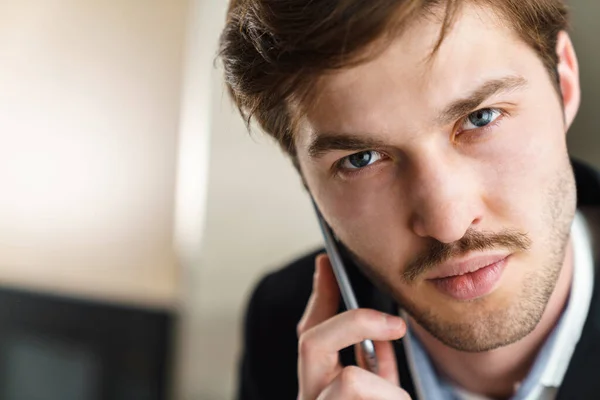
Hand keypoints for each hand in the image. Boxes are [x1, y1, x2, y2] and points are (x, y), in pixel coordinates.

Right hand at [296, 254, 410, 399]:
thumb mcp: (381, 389)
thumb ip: (374, 361)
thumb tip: (380, 330)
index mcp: (317, 381)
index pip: (310, 330)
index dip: (319, 294)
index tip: (327, 261)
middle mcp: (309, 393)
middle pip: (311, 342)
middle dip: (356, 323)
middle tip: (398, 325)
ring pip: (350, 380)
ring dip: (388, 389)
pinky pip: (378, 399)